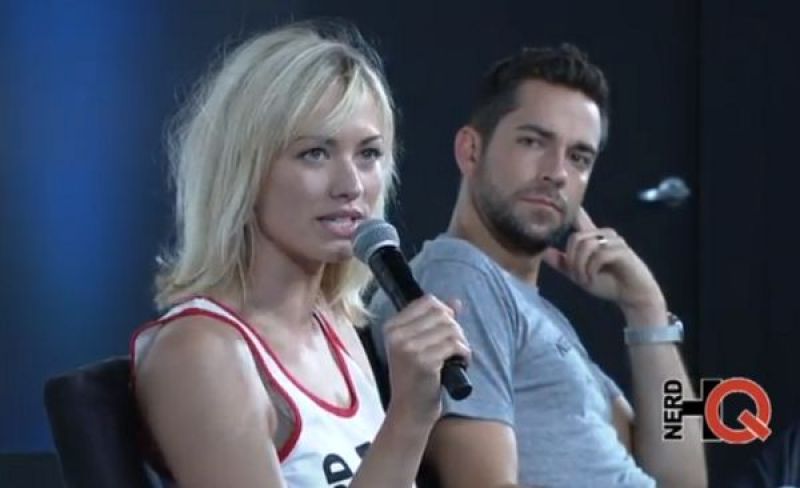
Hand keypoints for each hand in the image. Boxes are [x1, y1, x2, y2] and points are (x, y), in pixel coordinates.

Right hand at [383, 295, 470, 423]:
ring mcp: (409, 348)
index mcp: (392, 327)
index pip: (428, 301)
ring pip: (450, 328)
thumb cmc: (415, 379)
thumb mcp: (417, 347)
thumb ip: (434, 323)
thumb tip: (456, 302)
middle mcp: (397, 335)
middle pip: (441, 313)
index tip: (448, 331)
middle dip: (456, 329)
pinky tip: (462, 364)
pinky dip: (464, 354)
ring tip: (458, 357)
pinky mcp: (424, 362)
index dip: (445, 313)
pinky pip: (455, 345)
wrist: (409, 412)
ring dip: (462, 342)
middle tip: (455, 348)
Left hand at [542, 208, 666, 320]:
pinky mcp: (622, 250)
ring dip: (580, 267)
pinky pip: (598, 255)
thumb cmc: (608, 283)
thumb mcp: (579, 274)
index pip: (580, 217)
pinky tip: (593, 278)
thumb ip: (562, 263)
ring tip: (586, 280)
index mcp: (592, 237)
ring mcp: (614, 240)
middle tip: (577, 278)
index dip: (571, 208)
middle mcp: (603, 234)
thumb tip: (543, 251)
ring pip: (586, 246)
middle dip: (572, 261)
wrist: (632, 296)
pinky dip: (591, 270)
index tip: (560, 198)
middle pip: (575, 238)